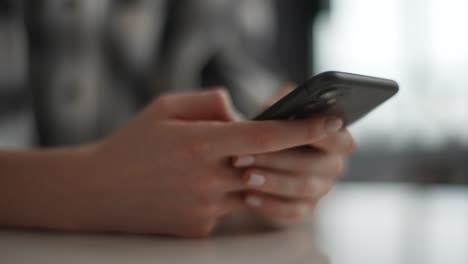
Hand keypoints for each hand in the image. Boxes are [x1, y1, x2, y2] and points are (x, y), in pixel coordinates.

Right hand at [79, 89, 343, 236]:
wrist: (99, 191)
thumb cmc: (132, 144)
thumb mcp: (165, 108)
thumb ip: (210, 103)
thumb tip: (242, 113)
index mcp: (199, 143)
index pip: (265, 136)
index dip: (302, 129)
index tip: (332, 122)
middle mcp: (207, 179)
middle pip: (267, 166)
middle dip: (285, 154)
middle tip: (295, 142)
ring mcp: (205, 209)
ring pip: (251, 189)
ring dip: (251, 174)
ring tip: (227, 162)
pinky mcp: (200, 230)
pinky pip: (230, 209)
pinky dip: (228, 194)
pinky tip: (200, 185)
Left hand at [231, 84, 355, 225]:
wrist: (255, 158)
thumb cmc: (268, 127)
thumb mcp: (274, 110)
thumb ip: (283, 101)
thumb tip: (287, 95)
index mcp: (335, 139)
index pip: (341, 140)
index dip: (323, 135)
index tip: (297, 129)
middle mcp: (333, 165)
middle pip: (317, 165)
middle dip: (280, 158)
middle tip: (247, 155)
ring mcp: (320, 190)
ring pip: (303, 189)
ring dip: (273, 182)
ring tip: (245, 177)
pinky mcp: (303, 209)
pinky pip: (292, 212)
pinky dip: (270, 205)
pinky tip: (247, 198)